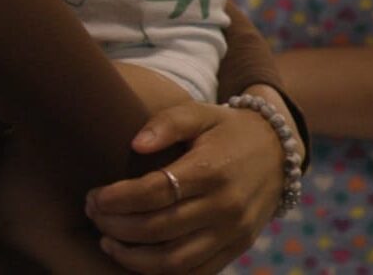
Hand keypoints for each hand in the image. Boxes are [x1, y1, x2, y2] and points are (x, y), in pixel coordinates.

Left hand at [83, 100, 284, 273]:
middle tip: (93, 215)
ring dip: (134, 258)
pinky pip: (197, 272)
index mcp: (211, 170)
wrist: (278, 151)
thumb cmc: (226, 128)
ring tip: (107, 242)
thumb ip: (166, 123)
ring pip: (176, 261)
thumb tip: (135, 144)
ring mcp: (233, 232)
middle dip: (118, 226)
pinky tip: (138, 259)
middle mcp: (225, 206)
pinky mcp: (237, 248)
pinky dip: (163, 272)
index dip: (119, 199)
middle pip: (160, 229)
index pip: (156, 192)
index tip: (94, 196)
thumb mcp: (199, 113)